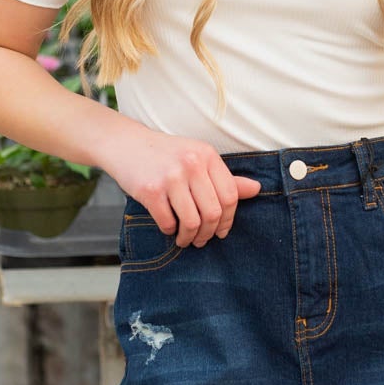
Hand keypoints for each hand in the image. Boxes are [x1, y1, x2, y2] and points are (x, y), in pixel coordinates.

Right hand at [103, 123, 261, 246]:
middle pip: (213, 212)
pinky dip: (170, 231)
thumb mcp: (198, 158)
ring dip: (189, 237)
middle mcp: (191, 164)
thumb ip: (225, 177)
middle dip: (209, 233)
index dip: (229, 220)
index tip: (222, 231)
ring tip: (185, 239)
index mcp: (207, 155)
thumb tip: (256, 190)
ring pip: (192, 222)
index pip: (230, 196)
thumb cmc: (166, 155)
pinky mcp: (150, 190)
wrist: (127, 145)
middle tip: (202, 240)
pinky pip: (167, 222)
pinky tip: (169, 228)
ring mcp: (170, 177)